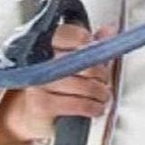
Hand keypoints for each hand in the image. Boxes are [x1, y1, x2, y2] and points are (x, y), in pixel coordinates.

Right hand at [0, 25, 113, 144]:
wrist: (34, 114)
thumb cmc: (57, 84)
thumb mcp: (73, 60)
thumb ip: (91, 44)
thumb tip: (110, 30)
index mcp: (46, 43)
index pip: (71, 34)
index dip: (88, 43)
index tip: (97, 52)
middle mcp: (39, 61)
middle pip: (80, 61)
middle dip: (100, 72)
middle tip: (105, 79)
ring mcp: (39, 82)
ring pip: (82, 85)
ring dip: (100, 92)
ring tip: (104, 95)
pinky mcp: (41, 105)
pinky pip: (78, 104)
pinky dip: (93, 107)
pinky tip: (97, 107)